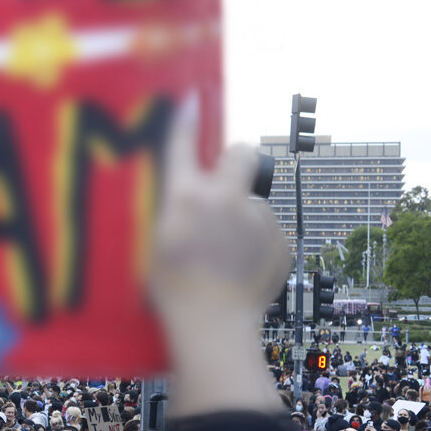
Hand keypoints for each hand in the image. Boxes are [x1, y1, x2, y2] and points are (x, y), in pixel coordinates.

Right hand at [148, 99, 287, 416]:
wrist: (212, 326)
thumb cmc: (170, 291)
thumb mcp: (150, 247)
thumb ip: (167, 213)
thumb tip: (175, 196)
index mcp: (185, 196)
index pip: (182, 143)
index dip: (185, 121)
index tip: (189, 104)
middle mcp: (224, 197)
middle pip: (242, 153)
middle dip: (236, 161)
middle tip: (224, 184)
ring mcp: (257, 219)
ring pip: (253, 204)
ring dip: (242, 219)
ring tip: (227, 256)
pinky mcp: (280, 242)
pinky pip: (267, 235)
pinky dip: (257, 247)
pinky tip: (241, 271)